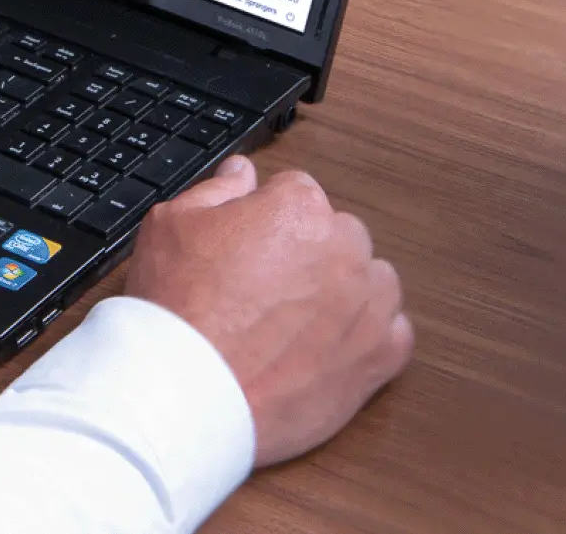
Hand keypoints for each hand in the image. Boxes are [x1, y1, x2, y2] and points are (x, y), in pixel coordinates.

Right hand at [123, 156, 411, 465]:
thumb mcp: (171, 223)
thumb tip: (243, 174)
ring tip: (297, 319)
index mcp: (299, 209)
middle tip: (263, 286)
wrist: (188, 390)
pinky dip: (368, 336)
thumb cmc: (178, 307)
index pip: (295, 192)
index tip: (247, 245)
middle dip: (308, 251)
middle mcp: (344, 249)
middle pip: (337, 233)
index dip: (264, 218)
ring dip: (346, 290)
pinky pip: (394, 333)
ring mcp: (368, 305)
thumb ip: (217, 189)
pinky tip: (329, 346)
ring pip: (372, 280)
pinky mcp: (379, 358)